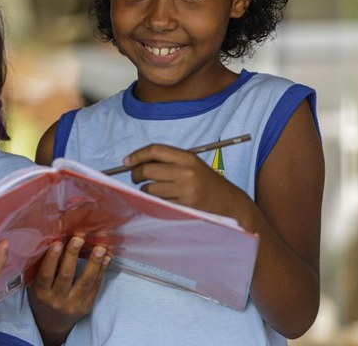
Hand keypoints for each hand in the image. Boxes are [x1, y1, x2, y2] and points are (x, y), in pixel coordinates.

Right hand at [28, 236, 108, 345]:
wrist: (53, 322)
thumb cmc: (43, 296)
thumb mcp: (38, 285)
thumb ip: (46, 268)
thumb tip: (59, 241)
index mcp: (41, 293)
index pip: (46, 275)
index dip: (52, 259)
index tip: (58, 243)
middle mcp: (56, 300)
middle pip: (66, 276)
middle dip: (73, 256)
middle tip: (79, 239)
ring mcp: (73, 305)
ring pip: (85, 282)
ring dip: (94, 264)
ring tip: (100, 249)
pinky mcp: (86, 307)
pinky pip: (95, 287)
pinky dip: (101, 272)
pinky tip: (106, 259)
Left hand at [124, 143, 249, 216]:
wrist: (230, 204)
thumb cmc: (207, 183)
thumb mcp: (192, 165)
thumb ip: (168, 161)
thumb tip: (136, 162)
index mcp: (187, 157)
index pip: (155, 150)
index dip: (137, 155)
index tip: (126, 161)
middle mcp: (186, 172)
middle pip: (147, 170)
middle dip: (135, 174)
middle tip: (135, 178)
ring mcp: (184, 191)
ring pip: (149, 189)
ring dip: (146, 190)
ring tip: (155, 190)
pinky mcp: (183, 207)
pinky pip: (158, 203)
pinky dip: (156, 202)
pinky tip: (165, 200)